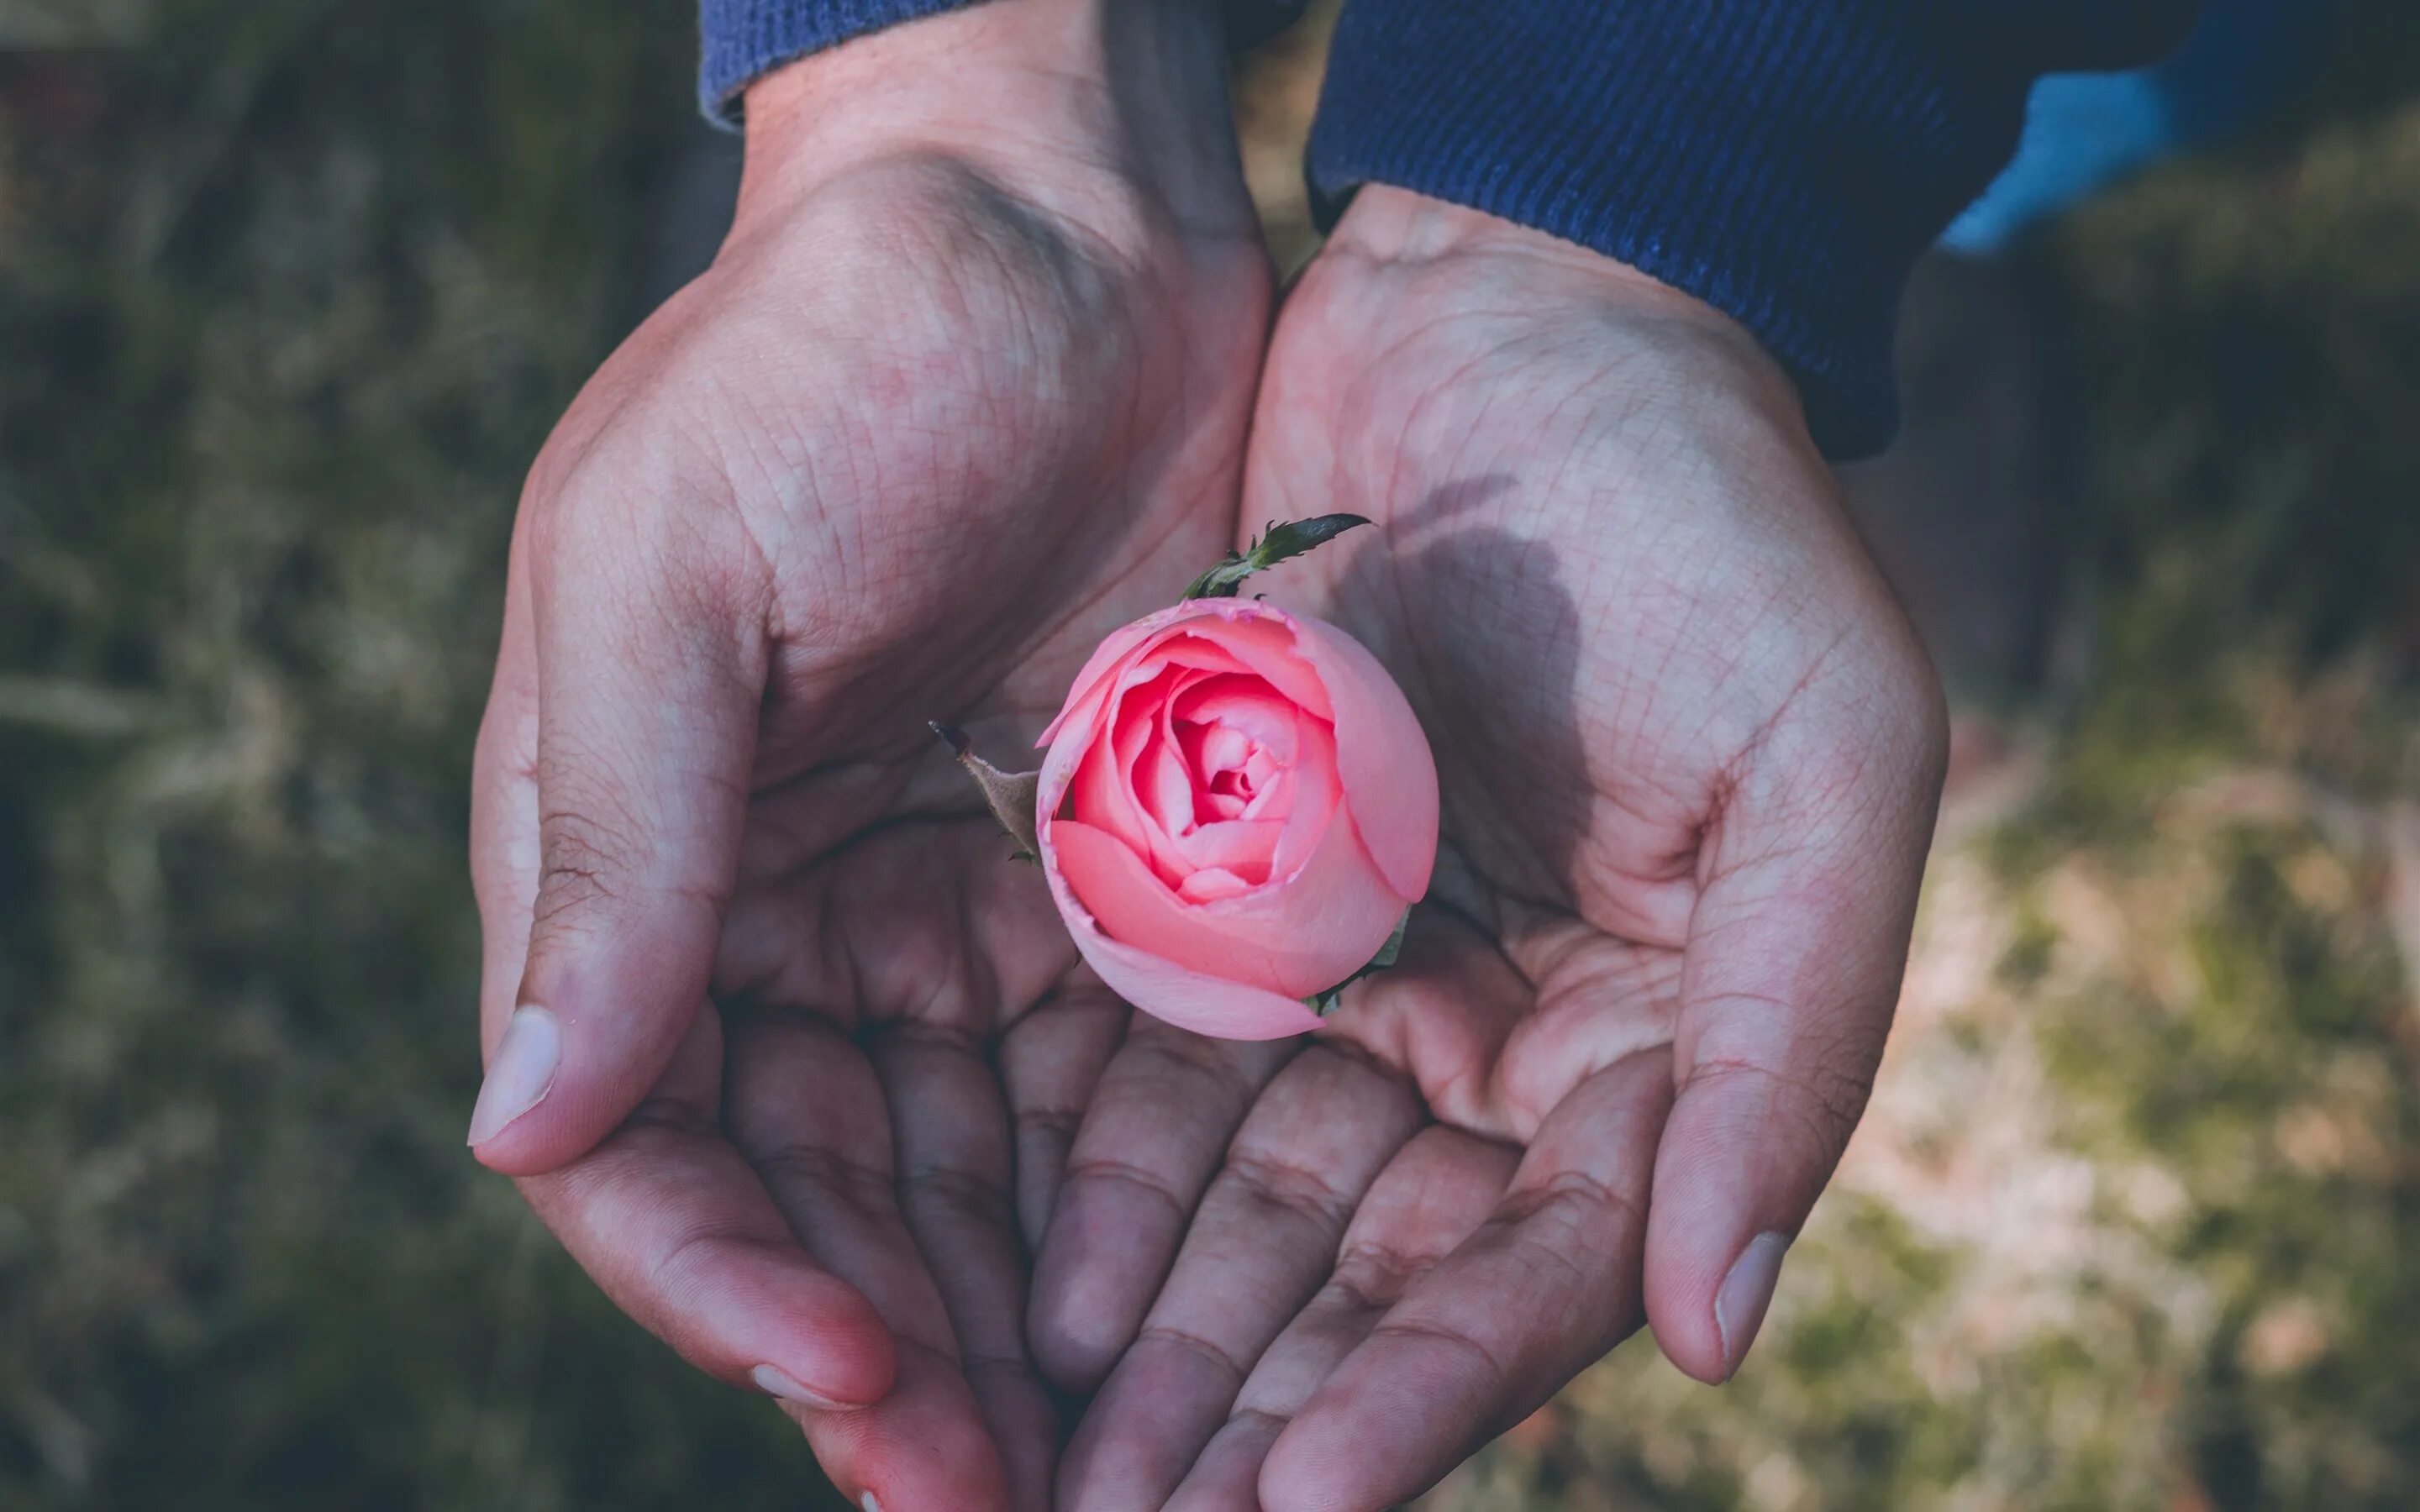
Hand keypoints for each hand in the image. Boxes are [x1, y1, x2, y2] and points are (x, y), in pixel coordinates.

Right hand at [465, 5, 1266, 1505]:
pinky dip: (1115, 1210)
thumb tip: (524, 1128)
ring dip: (1008, 1333)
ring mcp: (934, 909)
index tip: (851, 1375)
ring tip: (1107, 1469)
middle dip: (890, 1357)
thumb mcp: (680, 574)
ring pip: (954, 1182)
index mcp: (633, 860)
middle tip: (1005, 1500)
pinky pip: (1086, 1087)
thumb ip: (612, 847)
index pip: (643, 1138)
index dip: (728, 1277)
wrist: (1052, 215)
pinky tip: (1182, 1313)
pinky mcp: (1089, 883)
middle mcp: (775, 917)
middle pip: (812, 1200)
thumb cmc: (833, 356)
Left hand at [1029, 186, 1948, 1508]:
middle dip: (1249, 1418)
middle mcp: (1504, 1048)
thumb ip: (1790, 1047)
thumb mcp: (1823, 763)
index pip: (1540, 1273)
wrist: (1523, 309)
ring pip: (1242, 1217)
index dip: (1422, 1394)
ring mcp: (1357, 979)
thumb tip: (1716, 1335)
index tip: (1289, 1502)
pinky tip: (1001, 1289)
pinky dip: (1082, 1190)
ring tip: (1028, 1466)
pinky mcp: (1229, 899)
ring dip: (1147, 1347)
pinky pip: (1148, 1080)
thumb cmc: (1711, 521)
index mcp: (1661, 1045)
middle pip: (1368, 1283)